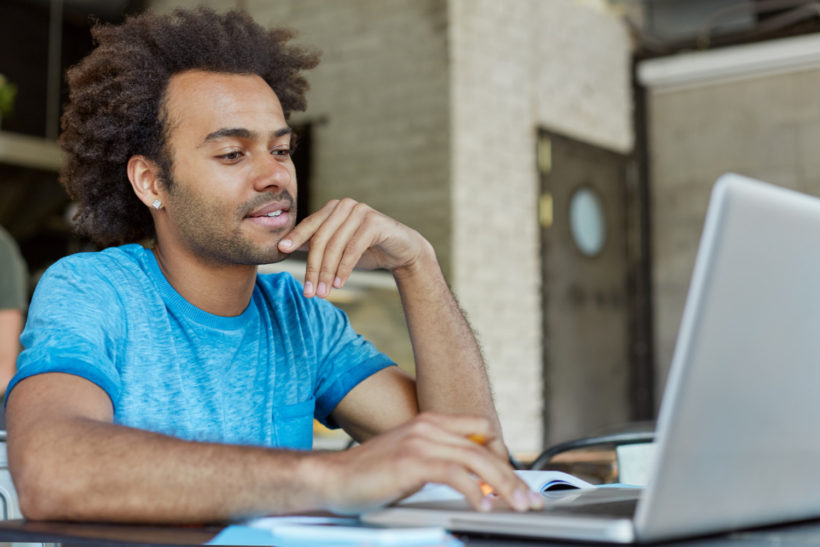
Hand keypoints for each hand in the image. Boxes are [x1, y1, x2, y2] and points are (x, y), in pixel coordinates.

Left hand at [278, 199, 431, 297]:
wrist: (402, 251)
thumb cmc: (367, 249)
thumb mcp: (338, 247)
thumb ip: (316, 244)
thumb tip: (286, 247)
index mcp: (333, 208)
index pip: (310, 225)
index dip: (296, 237)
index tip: (282, 251)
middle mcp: (345, 206)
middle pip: (321, 238)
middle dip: (313, 267)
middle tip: (309, 291)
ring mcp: (361, 212)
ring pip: (335, 246)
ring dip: (327, 273)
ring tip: (324, 293)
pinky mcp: (375, 223)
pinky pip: (353, 248)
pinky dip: (344, 268)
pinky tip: (339, 284)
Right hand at [317, 413, 543, 513]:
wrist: (331, 479)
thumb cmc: (369, 475)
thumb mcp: (410, 460)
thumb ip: (439, 461)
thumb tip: (473, 481)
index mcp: (430, 422)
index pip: (482, 429)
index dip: (502, 454)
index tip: (514, 480)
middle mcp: (428, 426)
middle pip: (486, 446)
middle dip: (513, 476)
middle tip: (530, 500)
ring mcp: (420, 442)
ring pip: (478, 459)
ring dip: (505, 485)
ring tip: (518, 506)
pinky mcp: (412, 462)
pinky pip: (456, 474)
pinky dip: (476, 492)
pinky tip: (484, 507)